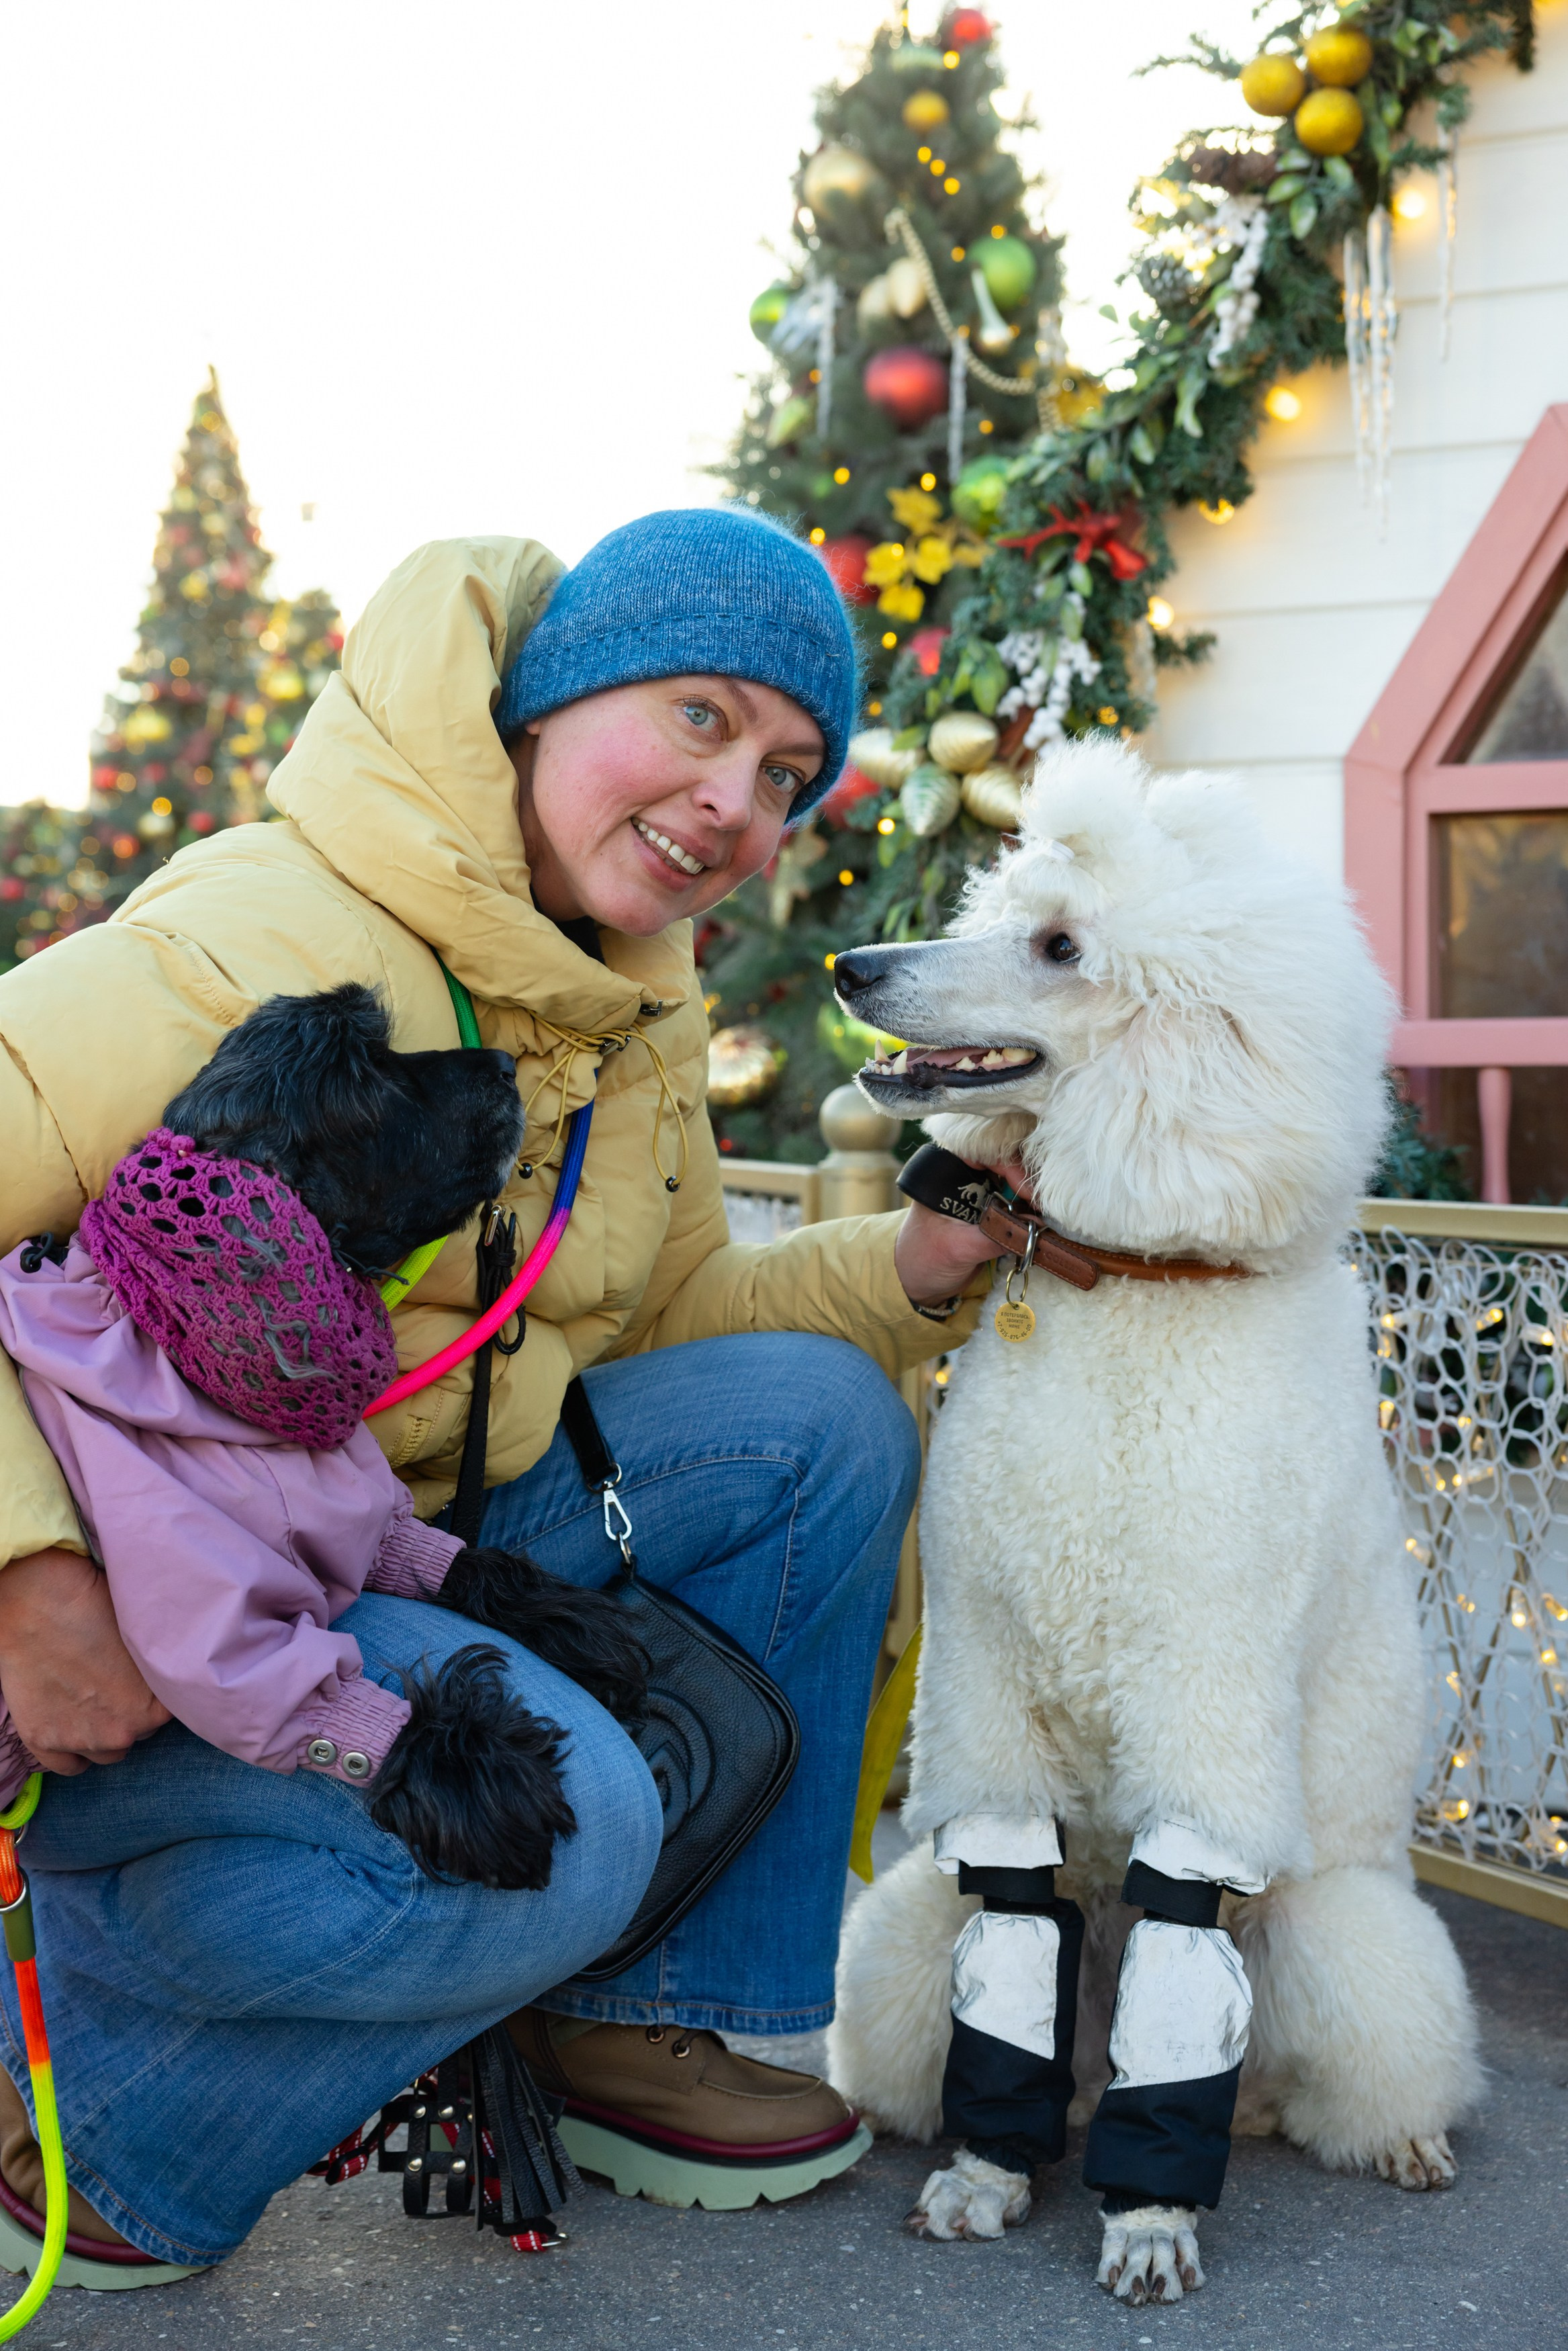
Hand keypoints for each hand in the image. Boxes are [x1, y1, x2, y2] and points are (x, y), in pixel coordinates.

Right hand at [0, 1548, 170, 1773]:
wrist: (40, 1600)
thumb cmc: (99, 1607)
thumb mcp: (148, 1639)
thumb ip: (163, 1672)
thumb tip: (178, 1677)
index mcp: (155, 1708)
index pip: (169, 1717)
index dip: (155, 1696)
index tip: (142, 1682)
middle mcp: (122, 1732)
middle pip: (138, 1734)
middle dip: (130, 1714)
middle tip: (115, 1686)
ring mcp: (80, 1740)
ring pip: (107, 1753)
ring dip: (103, 1735)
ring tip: (94, 1703)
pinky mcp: (43, 1741)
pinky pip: (70, 1766)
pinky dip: (72, 1751)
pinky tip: (73, 1727)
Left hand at [893, 1153, 1038, 1309]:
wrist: (917, 1282)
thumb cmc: (922, 1259)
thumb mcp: (957, 1249)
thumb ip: (994, 1238)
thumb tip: (1035, 1226)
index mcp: (945, 1167)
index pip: (986, 1149)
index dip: (1011, 1165)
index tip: (1028, 1193)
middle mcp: (965, 1170)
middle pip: (1008, 1159)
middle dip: (1029, 1180)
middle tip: (1045, 1205)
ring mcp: (981, 1186)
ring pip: (1016, 1178)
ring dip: (1033, 1195)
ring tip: (1046, 1214)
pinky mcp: (993, 1205)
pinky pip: (1018, 1199)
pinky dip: (1031, 1208)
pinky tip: (1041, 1221)